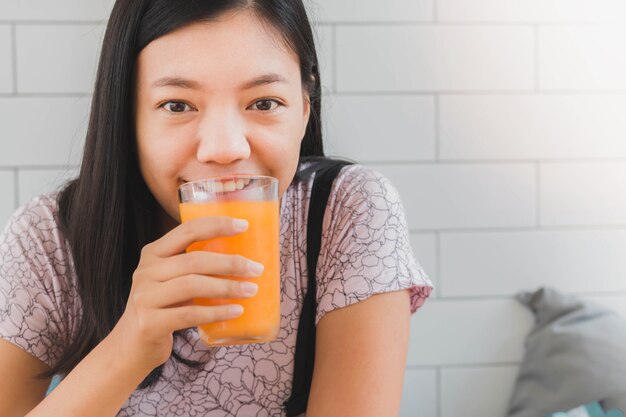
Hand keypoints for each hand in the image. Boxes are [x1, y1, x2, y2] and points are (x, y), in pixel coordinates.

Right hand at [109, 216, 263, 372]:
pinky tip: (236, 311)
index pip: (187, 230)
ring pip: (192, 285)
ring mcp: (144, 297)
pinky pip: (189, 314)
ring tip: (251, 290)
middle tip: (256, 269)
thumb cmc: (164, 308)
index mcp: (154, 253)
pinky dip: (216, 312)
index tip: (244, 226)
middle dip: (230, 262)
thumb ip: (195, 267)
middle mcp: (145, 271)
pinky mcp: (149, 323)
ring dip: (227, 287)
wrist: (131, 346)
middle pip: (194, 260)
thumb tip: (244, 258)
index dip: (217, 225)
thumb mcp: (172, 280)